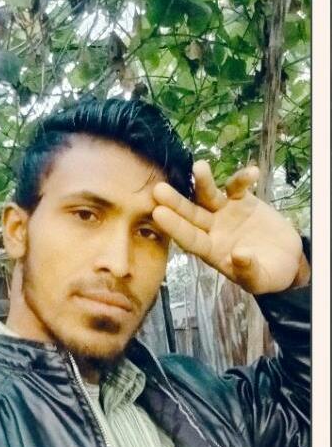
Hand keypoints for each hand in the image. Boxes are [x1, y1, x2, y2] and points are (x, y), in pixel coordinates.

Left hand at [152, 161, 308, 294]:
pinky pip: (239, 187)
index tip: (158, 213)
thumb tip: (239, 255)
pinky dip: (243, 179)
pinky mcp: (243, 202)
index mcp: (211, 251)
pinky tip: (253, 172)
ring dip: (203, 182)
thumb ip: (249, 270)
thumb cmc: (269, 276)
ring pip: (210, 196)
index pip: (189, 238)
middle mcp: (213, 230)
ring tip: (199, 167)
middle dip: (176, 202)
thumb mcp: (261, 280)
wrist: (287, 261)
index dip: (174, 226)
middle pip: (191, 214)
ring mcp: (225, 213)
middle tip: (158, 189)